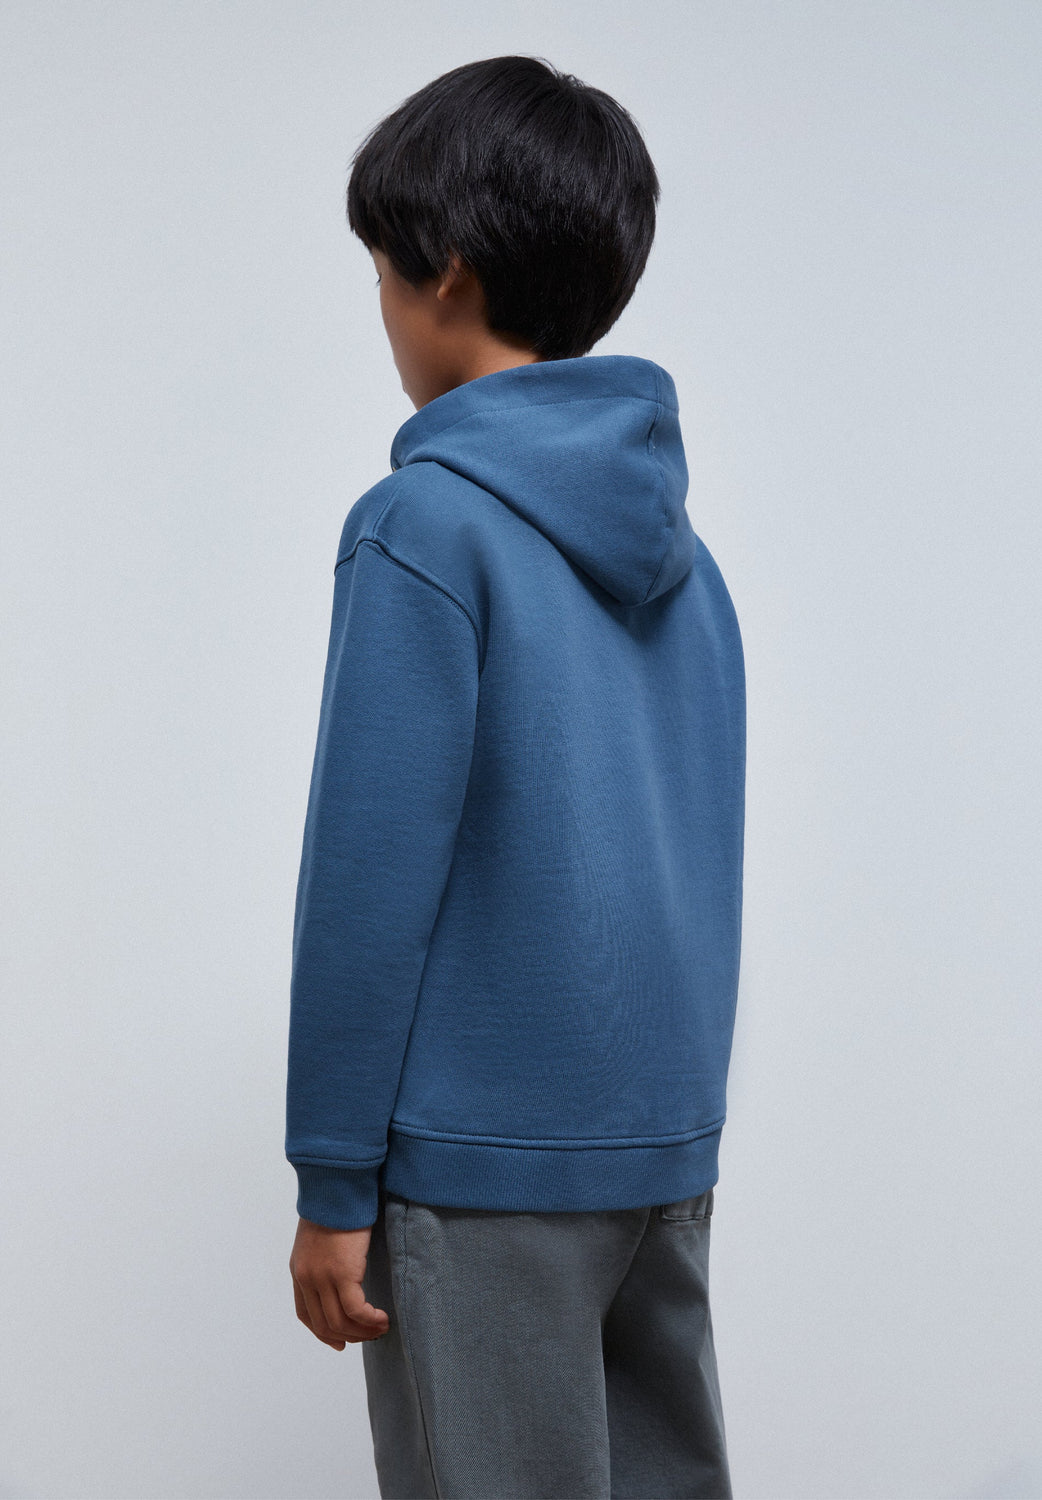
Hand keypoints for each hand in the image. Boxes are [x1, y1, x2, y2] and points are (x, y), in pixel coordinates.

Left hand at [289, 1216, 390, 1349]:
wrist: (336, 1188)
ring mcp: (323, 1278)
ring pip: (340, 1322)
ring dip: (362, 1331)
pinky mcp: (342, 1274)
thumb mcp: (320, 1237)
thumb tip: (341, 1273)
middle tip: (369, 1336)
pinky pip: (355, 1310)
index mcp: (300, 1271)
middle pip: (323, 1325)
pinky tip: (381, 1318)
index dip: (323, 1333)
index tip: (340, 1342)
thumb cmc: (335, 1206)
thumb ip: (324, 1258)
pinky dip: (369, 1320)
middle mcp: (307, 1279)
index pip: (306, 1314)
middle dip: (348, 1336)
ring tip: (380, 1328)